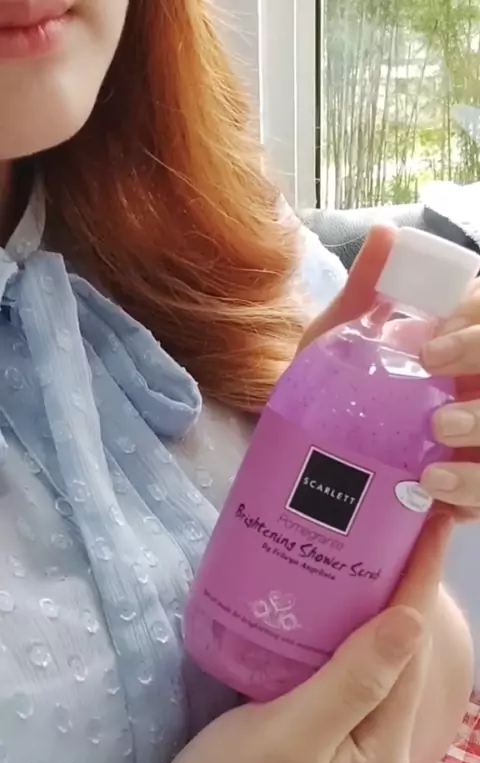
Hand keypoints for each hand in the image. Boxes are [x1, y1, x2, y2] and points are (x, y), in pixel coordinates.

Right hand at [124, 516, 448, 762]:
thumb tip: (412, 619)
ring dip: (371, 603)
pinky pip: (337, 668)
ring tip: (363, 549)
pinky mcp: (310, 730)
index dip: (420, 580)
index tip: (428, 521)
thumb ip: (353, 682)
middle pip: (399, 649)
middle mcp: (373, 741)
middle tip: (390, 524)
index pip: (411, 646)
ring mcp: (342, 737)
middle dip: (402, 586)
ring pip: (369, 656)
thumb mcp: (291, 738)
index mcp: (382, 746)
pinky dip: (336, 628)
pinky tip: (320, 602)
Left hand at [301, 224, 479, 520]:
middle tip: (438, 422)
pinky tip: (440, 510)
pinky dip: (470, 498)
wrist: (303, 450)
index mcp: (457, 346)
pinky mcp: (465, 484)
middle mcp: (473, 388)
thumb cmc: (328, 385)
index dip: (475, 335)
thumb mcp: (338, 339)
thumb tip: (386, 234)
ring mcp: (473, 437)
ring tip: (432, 475)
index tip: (432, 352)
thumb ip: (365, 292)